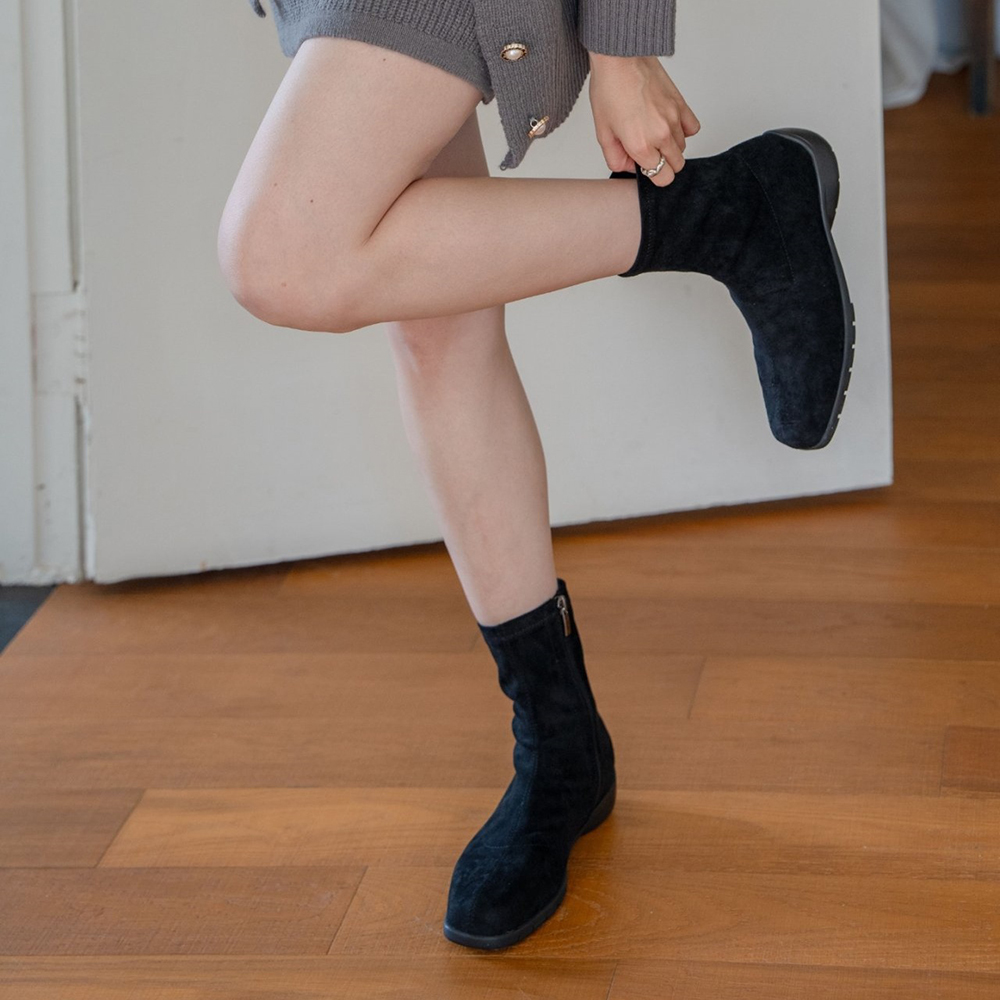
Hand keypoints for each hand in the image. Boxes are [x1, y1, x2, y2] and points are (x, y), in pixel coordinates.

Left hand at [588, 53, 700, 185]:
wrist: (621, 58)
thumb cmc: (609, 89)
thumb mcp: (603, 132)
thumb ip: (616, 158)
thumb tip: (629, 168)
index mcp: (641, 145)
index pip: (662, 178)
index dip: (651, 174)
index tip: (643, 164)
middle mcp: (662, 135)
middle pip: (676, 167)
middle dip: (662, 164)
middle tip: (646, 150)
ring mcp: (675, 119)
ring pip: (682, 148)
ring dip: (670, 147)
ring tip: (652, 131)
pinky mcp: (682, 104)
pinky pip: (693, 129)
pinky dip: (683, 131)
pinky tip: (668, 124)